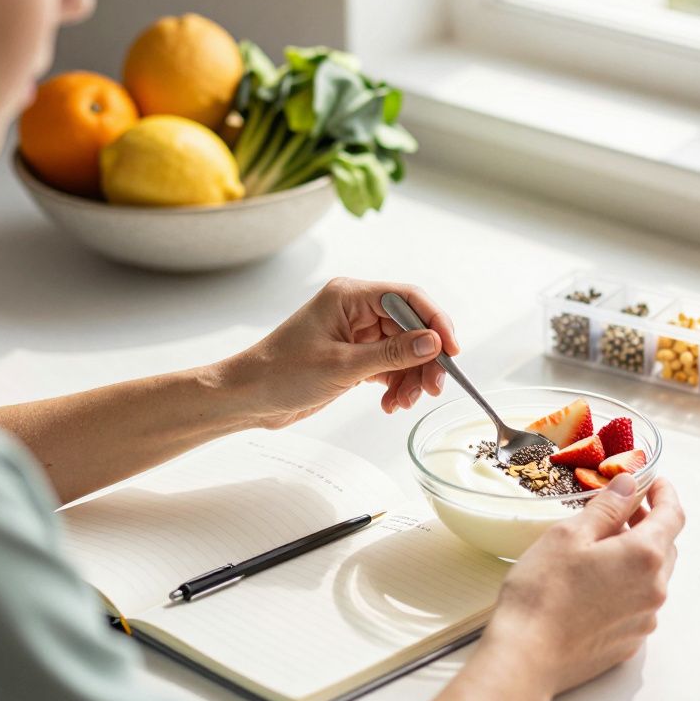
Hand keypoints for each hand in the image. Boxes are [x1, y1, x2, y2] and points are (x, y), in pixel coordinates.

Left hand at [217, 277, 460, 428]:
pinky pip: (389, 366)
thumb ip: (392, 354)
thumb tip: (433, 342)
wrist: (247, 398)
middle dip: (425, 359)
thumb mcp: (342, 366)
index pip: (407, 298)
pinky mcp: (353, 357)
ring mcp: (355, 334)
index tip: (452, 351)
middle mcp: (355, 310)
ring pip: (403, 350)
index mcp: (350, 296)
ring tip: (404, 402)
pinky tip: (390, 403)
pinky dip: (395, 385)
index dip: (435, 322)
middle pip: (410, 327)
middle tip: (433, 388)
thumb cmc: (281, 373)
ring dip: (410, 378)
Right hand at [489, 474, 683, 693]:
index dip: (665, 493)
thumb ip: (607, 508)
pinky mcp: (629, 642)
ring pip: (653, 577)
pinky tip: (596, 584)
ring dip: (637, 556)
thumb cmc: (542, 592)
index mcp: (645, 556)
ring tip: (602, 546)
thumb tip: (629, 485)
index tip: (652, 481)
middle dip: (649, 523)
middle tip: (621, 509)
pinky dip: (627, 585)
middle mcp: (654, 590)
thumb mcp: (570, 535)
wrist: (527, 657)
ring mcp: (644, 620)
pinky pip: (638, 604)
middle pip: (666, 546)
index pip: (673, 515)